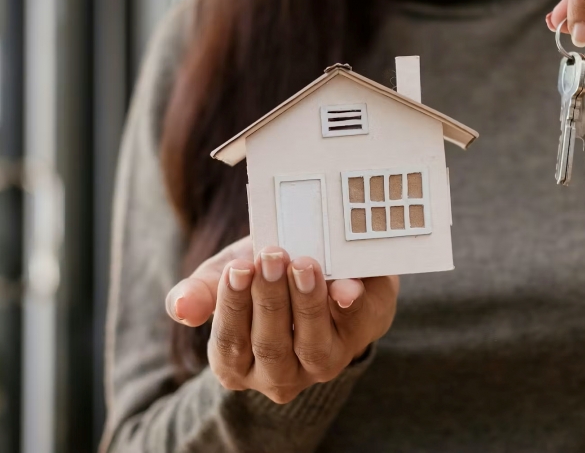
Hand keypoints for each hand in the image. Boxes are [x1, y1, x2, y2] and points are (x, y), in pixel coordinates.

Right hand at [165, 236, 398, 403]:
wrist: (323, 267)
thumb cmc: (268, 278)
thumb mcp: (229, 276)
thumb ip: (201, 290)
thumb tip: (179, 309)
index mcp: (237, 363)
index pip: (230, 344)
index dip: (233, 307)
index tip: (238, 268)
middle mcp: (278, 374)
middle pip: (271, 346)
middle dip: (270, 300)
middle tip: (272, 257)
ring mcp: (321, 362)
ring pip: (312, 345)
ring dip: (307, 304)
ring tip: (303, 264)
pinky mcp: (358, 336)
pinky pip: (355, 325)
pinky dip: (350, 305)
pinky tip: (345, 288)